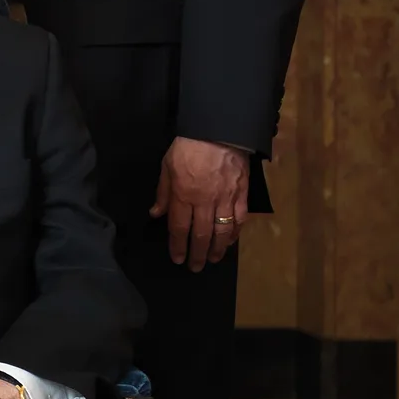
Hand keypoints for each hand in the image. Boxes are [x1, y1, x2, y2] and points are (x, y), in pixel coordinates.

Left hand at [155, 137, 252, 270]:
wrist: (219, 130)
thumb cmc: (188, 146)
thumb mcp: (166, 166)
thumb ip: (163, 192)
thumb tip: (156, 214)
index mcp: (183, 195)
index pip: (179, 228)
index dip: (178, 246)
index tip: (177, 259)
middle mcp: (204, 201)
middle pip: (201, 235)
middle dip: (198, 254)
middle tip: (196, 268)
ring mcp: (226, 199)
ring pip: (222, 231)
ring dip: (218, 249)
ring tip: (214, 260)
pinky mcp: (242, 194)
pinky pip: (240, 219)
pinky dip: (235, 233)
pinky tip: (231, 242)